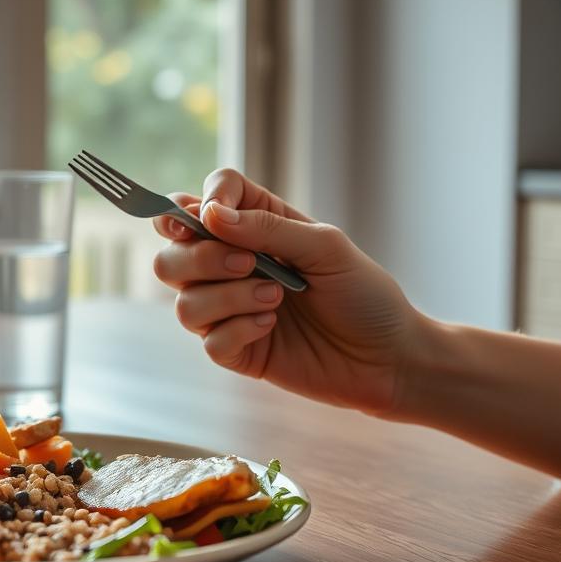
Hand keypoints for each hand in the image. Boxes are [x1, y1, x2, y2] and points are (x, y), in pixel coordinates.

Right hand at [153, 168, 425, 415]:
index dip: (196, 204)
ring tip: (276, 300)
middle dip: (200, 257)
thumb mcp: (325, 247)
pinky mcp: (238, 351)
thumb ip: (267, 228)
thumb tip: (209, 215)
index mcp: (255, 228)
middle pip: (171, 254)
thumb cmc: (365, 295)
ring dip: (228, 297)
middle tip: (249, 264)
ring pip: (183, 301)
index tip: (215, 216)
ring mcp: (231, 311)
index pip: (198, 202)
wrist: (390, 359)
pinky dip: (239, 331)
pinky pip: (209, 341)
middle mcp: (233, 267)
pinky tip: (271, 328)